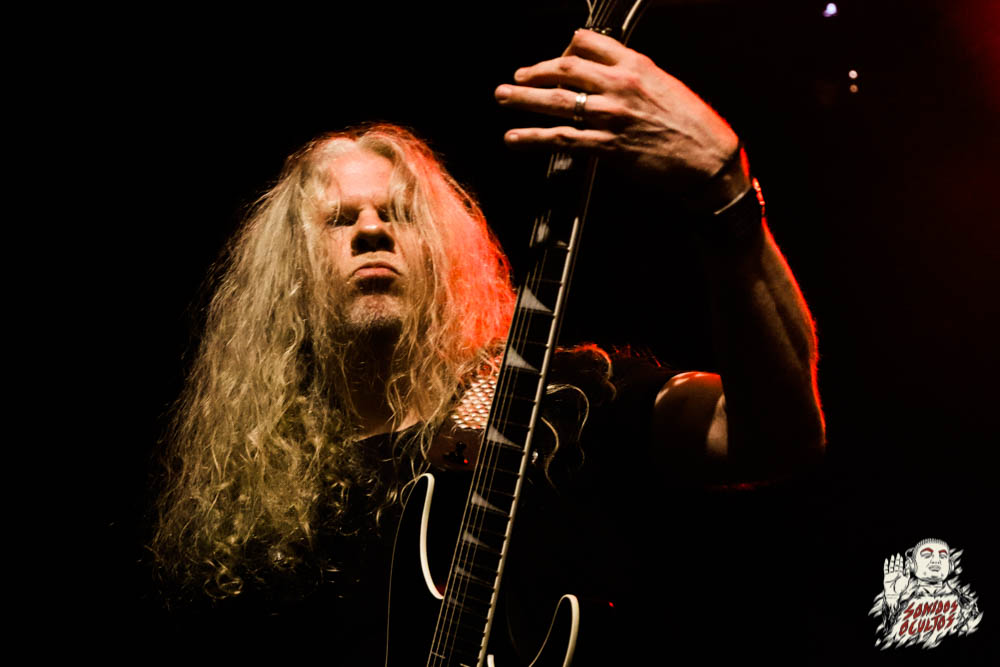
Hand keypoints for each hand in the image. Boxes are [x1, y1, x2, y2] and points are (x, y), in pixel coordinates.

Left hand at [494, 29, 747, 200]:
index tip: (553, 60)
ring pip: (557, 101)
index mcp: (636, 65)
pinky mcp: (609, 147)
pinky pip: (563, 139)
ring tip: (503, 98)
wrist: (711, 160)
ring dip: (524, 100)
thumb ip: (633, 78)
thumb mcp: (666, 86)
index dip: (563, 49)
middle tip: (515, 79)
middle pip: (565, 69)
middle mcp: (621, 86)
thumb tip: (606, 79)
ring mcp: (612, 116)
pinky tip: (515, 139)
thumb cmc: (694, 125)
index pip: (587, 43)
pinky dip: (534, 138)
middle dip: (534, 72)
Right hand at [883, 553, 909, 600]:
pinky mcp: (886, 576)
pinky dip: (886, 564)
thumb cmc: (900, 590)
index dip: (905, 564)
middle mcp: (897, 574)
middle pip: (898, 566)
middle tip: (899, 555)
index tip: (907, 560)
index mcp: (902, 576)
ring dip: (892, 561)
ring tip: (893, 556)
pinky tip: (886, 560)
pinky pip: (886, 569)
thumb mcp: (906, 583)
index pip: (904, 568)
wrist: (893, 594)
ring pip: (892, 566)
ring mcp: (891, 575)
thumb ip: (908, 576)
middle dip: (898, 560)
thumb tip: (910, 571)